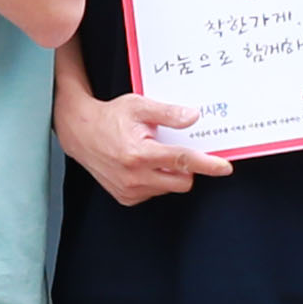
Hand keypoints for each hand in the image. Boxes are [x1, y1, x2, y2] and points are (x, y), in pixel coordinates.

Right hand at [63, 86, 233, 206]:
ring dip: (169, 174)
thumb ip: (167, 113)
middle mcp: (134, 176)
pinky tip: (141, 165)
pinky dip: (155, 180)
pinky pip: (154, 192)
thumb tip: (193, 117)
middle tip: (173, 149)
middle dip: (186, 168)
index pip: (182, 161)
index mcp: (140, 153)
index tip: (224, 167)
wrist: (79, 133)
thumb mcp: (138, 106)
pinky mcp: (126, 197)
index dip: (207, 164)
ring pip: (169, 188)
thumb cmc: (110, 117)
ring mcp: (129, 190)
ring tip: (150, 154)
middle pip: (182, 181)